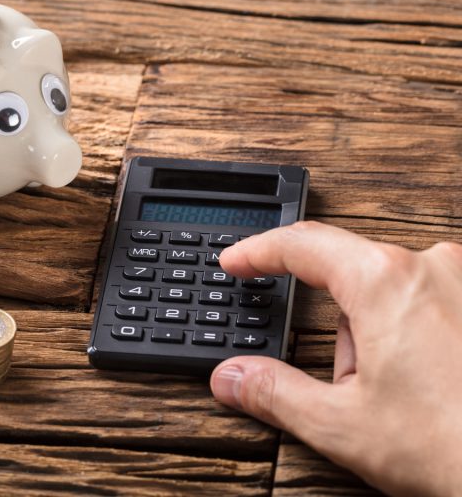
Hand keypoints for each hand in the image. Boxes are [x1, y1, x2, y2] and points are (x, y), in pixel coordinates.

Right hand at [211, 221, 461, 496]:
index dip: (259, 252)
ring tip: (412, 398)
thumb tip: (231, 377)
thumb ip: (274, 392)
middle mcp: (435, 266)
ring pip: (397, 295)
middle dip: (343, 333)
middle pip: (353, 279)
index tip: (237, 261)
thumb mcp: (345, 426)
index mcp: (386, 282)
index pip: (302, 245)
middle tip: (359, 388)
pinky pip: (437, 302)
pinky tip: (442, 385)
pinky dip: (424, 337)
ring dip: (385, 338)